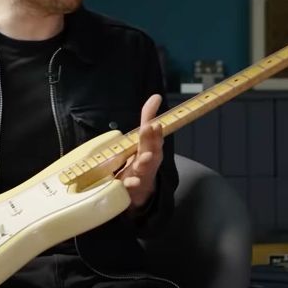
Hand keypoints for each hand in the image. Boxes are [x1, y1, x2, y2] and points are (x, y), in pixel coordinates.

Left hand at [120, 94, 163, 208]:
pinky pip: (131, 186)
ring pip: (144, 168)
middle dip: (151, 141)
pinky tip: (131, 181)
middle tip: (152, 129)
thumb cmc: (142, 160)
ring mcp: (141, 175)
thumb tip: (156, 96)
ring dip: (146, 162)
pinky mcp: (131, 187)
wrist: (141, 191)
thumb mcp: (143, 139)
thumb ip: (148, 117)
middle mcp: (148, 161)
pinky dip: (132, 184)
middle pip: (152, 151)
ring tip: (145, 157)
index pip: (154, 138)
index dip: (155, 131)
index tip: (155, 123)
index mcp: (150, 148)